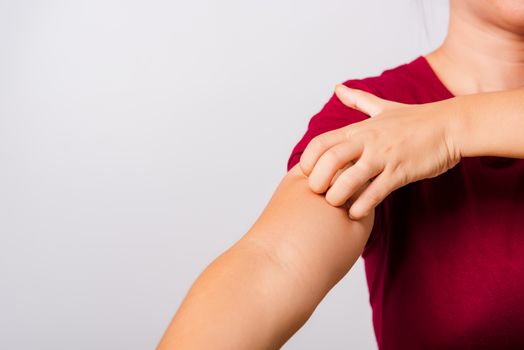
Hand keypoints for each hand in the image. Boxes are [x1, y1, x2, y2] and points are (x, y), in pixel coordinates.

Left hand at [299, 84, 461, 219]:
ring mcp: (383, 157)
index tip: (308, 175)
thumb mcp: (382, 106)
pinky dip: (361, 207)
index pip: (321, 143)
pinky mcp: (400, 172)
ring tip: (336, 205)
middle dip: (318, 181)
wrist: (451, 126)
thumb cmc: (416, 119)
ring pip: (349, 179)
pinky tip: (356, 213)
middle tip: (318, 193)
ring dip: (337, 197)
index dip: (308, 161)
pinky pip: (375, 193)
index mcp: (359, 128)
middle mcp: (367, 141)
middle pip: (330, 160)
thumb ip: (357, 99)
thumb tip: (337, 87)